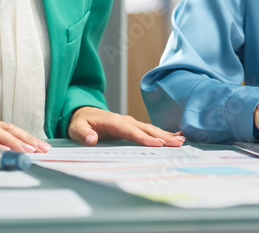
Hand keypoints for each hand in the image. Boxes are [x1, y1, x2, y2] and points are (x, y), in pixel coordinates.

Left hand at [68, 106, 184, 146]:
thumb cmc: (81, 122)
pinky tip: (176, 136)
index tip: (158, 145)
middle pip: (146, 130)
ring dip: (166, 135)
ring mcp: (131, 123)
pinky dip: (163, 133)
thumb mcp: (76, 128)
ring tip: (181, 141)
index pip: (131, 131)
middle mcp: (126, 121)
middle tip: (178, 144)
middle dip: (163, 137)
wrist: (84, 113)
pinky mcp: (134, 126)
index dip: (144, 138)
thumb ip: (83, 133)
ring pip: (151, 129)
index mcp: (114, 122)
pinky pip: (150, 130)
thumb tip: (91, 139)